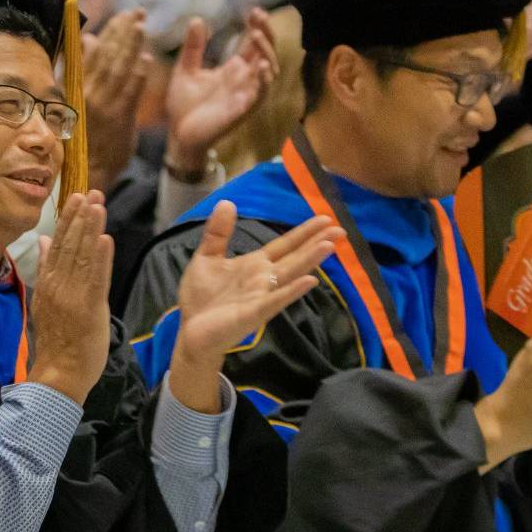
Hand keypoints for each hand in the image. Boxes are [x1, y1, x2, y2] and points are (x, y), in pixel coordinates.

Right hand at [27, 191, 114, 405]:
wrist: (58, 374)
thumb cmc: (57, 340)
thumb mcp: (45, 298)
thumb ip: (46, 267)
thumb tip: (44, 239)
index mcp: (48, 282)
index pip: (58, 244)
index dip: (68, 219)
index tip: (77, 196)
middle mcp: (58, 285)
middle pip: (70, 245)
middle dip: (81, 217)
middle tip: (90, 191)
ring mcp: (72, 296)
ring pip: (82, 256)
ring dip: (91, 229)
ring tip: (98, 204)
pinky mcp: (88, 309)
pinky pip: (95, 279)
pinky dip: (100, 258)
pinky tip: (104, 238)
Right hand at [80, 9, 150, 185]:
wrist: (88, 168)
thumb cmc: (84, 133)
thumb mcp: (77, 97)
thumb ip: (85, 67)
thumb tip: (90, 38)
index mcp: (78, 85)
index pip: (95, 50)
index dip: (111, 30)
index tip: (125, 14)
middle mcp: (88, 92)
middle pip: (107, 55)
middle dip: (123, 31)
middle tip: (138, 12)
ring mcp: (103, 106)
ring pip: (117, 70)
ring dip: (130, 47)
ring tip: (141, 27)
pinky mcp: (117, 120)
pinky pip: (129, 94)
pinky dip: (137, 76)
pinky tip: (146, 61)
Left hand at [165, 8, 277, 174]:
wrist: (178, 134)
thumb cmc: (184, 105)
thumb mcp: (186, 70)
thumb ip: (193, 47)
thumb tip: (196, 19)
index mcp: (234, 70)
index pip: (253, 45)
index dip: (258, 27)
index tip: (254, 10)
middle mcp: (244, 81)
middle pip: (266, 53)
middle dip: (266, 34)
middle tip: (259, 16)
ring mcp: (245, 95)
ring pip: (269, 72)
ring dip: (266, 53)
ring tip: (256, 35)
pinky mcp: (242, 110)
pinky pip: (260, 95)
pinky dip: (264, 80)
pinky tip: (261, 65)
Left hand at [168, 201, 337, 409]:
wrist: (190, 330)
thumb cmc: (201, 297)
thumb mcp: (207, 257)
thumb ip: (218, 232)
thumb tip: (227, 201)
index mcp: (255, 265)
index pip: (285, 245)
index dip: (304, 232)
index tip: (325, 219)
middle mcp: (263, 279)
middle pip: (294, 258)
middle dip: (316, 244)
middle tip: (341, 230)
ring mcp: (261, 297)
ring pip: (289, 275)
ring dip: (309, 261)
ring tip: (329, 247)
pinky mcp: (252, 314)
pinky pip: (274, 300)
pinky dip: (291, 291)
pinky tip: (309, 281)